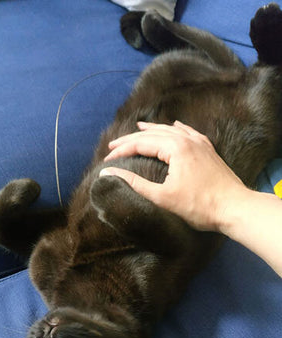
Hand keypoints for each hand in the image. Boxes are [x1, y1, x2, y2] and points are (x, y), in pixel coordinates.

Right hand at [100, 121, 244, 231]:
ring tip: (139, 128)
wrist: (234, 208)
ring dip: (152, 131)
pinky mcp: (208, 150)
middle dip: (132, 139)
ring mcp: (200, 144)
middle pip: (153, 134)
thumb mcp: (162, 197)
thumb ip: (134, 183)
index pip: (141, 143)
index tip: (107, 160)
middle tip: (113, 145)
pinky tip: (174, 126)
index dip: (121, 151)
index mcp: (175, 148)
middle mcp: (187, 140)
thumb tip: (108, 172)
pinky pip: (189, 133)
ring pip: (171, 131)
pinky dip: (176, 130)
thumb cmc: (199, 206)